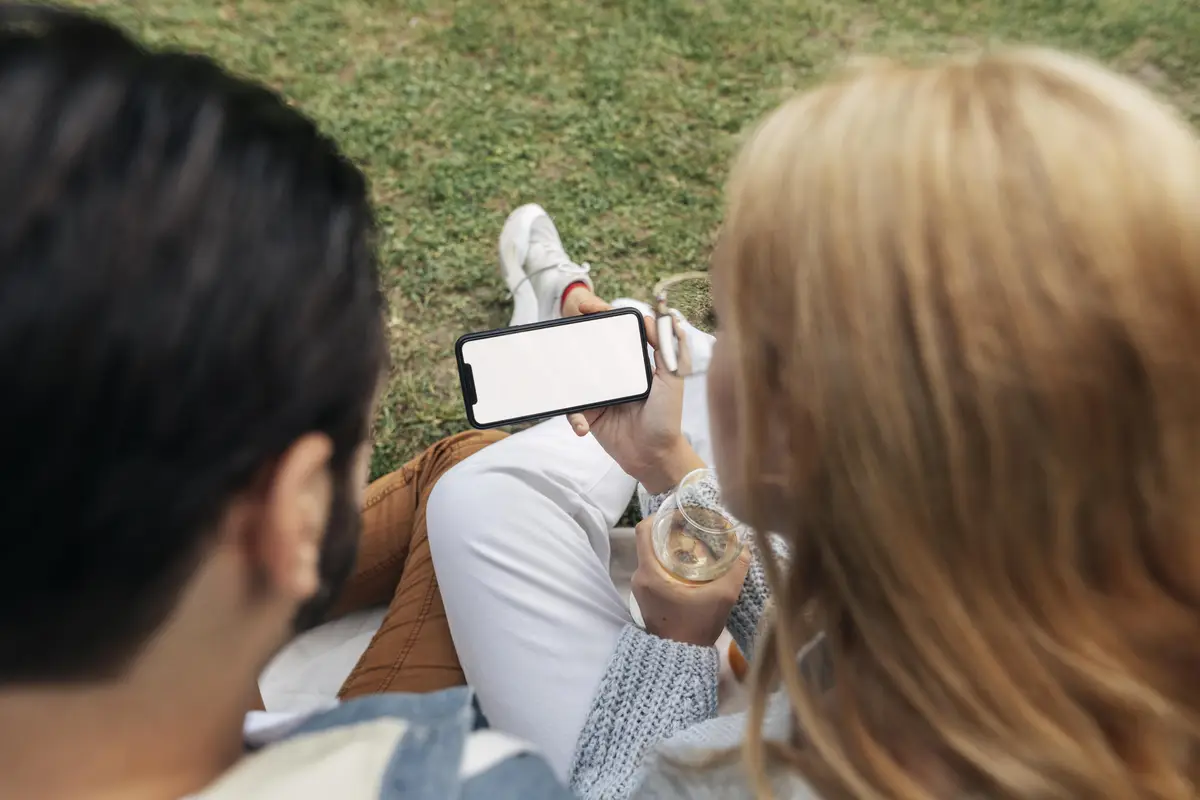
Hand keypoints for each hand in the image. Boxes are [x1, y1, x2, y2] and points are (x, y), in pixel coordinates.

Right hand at [567, 298, 703, 492]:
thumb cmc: (667, 417)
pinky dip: (574, 417)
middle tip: (561, 332)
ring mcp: (599, 395)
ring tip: (562, 378)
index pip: (614, 337)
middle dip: (572, 343)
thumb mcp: (672, 379)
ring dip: (565, 379)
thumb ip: (665, 348)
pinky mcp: (589, 416)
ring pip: (573, 379)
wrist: (654, 456)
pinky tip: (583, 425)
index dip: (601, 321)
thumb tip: (656, 318)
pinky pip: (572, 409)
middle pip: (588, 353)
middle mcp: (614, 377)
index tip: (587, 307)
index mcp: (633, 364)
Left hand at [631, 518, 751, 646]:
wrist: (680, 659)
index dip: (661, 517)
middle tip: (695, 528)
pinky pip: (653, 570)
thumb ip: (735, 570)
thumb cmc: (697, 627)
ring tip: (696, 545)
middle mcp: (639, 577)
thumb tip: (746, 547)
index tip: (681, 515)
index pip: (644, 530)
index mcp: (650, 572)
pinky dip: (668, 563)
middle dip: (671, 531)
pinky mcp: (645, 597)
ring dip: (670, 548)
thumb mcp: (722, 597)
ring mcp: (640, 588)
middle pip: (650, 541)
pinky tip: (690, 565)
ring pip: (652, 556)